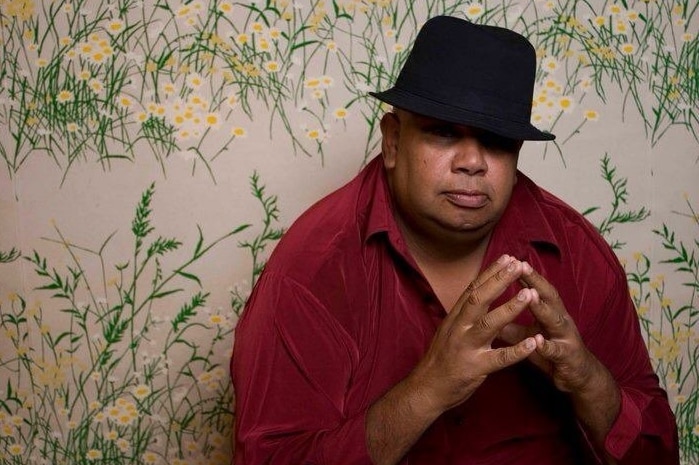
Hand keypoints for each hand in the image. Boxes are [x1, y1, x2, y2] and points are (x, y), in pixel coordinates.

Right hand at [409, 255, 538, 413]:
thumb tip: (478, 291)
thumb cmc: (441, 359)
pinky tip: (534, 342)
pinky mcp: (475, 368)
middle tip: (518, 265)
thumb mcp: (449, 330)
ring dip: (511, 308)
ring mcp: (466, 348)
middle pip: (479, 299)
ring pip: (489, 324)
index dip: (490, 272)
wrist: (426, 389)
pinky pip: (500, 358)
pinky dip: (518, 350)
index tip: (507, 258)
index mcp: (454, 318)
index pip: (473, 289)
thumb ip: (464, 313)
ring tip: (529, 294)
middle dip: (500, 281)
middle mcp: (459, 328)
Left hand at [499, 262, 620, 456]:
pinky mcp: (568, 358)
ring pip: (554, 320)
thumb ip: (510, 326)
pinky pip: (557, 351)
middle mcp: (560, 320)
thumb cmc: (551, 352)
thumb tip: (486, 315)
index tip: (510, 259)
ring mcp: (566, 338)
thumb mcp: (528, 337)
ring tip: (529, 295)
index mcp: (550, 313)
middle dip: (535, 281)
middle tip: (521, 266)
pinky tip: (539, 341)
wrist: (578, 378)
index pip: (536, 288)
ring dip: (541, 308)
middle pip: (548, 297)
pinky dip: (548, 346)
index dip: (524, 274)